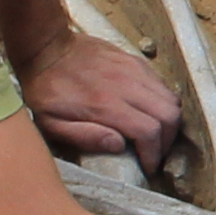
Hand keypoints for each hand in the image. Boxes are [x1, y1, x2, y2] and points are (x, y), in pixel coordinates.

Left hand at [21, 34, 184, 168]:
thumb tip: (118, 146)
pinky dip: (163, 101)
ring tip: (156, 134)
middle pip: (169, 116)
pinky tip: (148, 111)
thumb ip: (84, 136)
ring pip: (171, 99)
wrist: (46, 47)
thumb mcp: (50, 122)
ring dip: (169, 121)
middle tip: (155, 153)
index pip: (149, 132)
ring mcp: (133, 70)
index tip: (148, 167)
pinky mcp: (134, 60)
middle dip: (167, 141)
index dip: (153, 155)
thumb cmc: (44, 88)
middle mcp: (126, 86)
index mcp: (106, 105)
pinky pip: (161, 83)